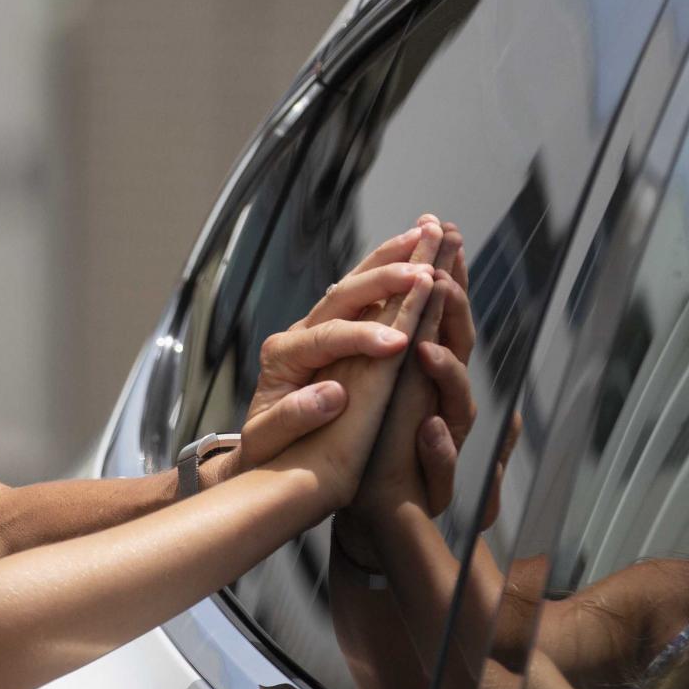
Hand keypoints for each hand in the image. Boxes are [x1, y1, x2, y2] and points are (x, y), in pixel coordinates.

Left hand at [228, 219, 464, 479]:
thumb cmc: (267, 452)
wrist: (261, 448)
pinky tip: (418, 253)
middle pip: (344, 295)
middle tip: (424, 274)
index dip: (363, 336)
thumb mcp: (270, 441)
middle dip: (386, 282)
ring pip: (357, 282)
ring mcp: (319, 327)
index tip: (398, 342)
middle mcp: (300, 333)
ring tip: (427, 236)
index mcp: (283, 357)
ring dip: (393, 258)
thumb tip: (331, 396)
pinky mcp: (336, 329)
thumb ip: (293, 418)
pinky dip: (394, 270)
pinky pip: (368, 293)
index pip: (327, 337)